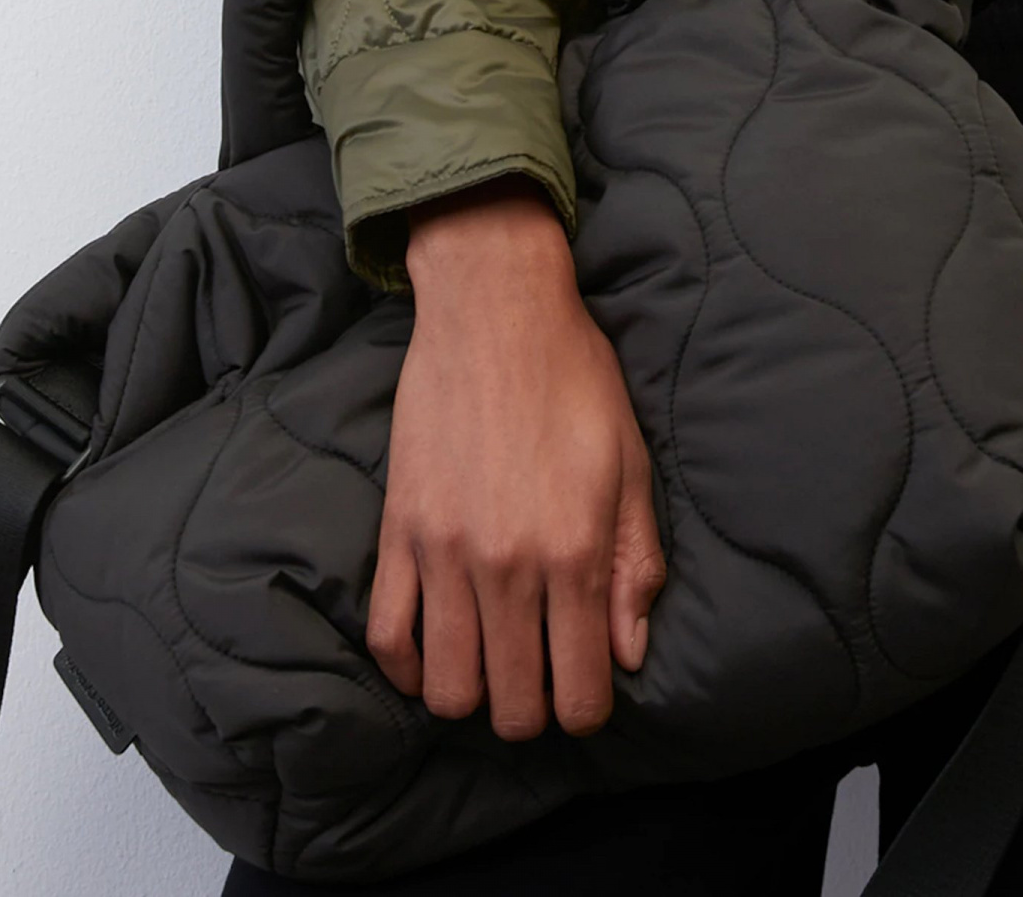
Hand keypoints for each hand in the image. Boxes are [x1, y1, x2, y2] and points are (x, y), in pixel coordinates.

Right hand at [367, 176, 665, 738]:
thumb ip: (634, 565)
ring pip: (447, 690)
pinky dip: (409, 668)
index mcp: (575, 552)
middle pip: (512, 708)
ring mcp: (445, 554)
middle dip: (533, 711)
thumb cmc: (575, 380)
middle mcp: (507, 567)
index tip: (586, 691)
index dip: (587, 711)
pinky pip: (387, 639)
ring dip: (473, 695)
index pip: (578, 695)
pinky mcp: (398, 533)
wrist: (495, 312)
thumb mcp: (631, 466)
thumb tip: (628, 653)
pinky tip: (434, 654)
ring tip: (490, 664)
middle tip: (540, 678)